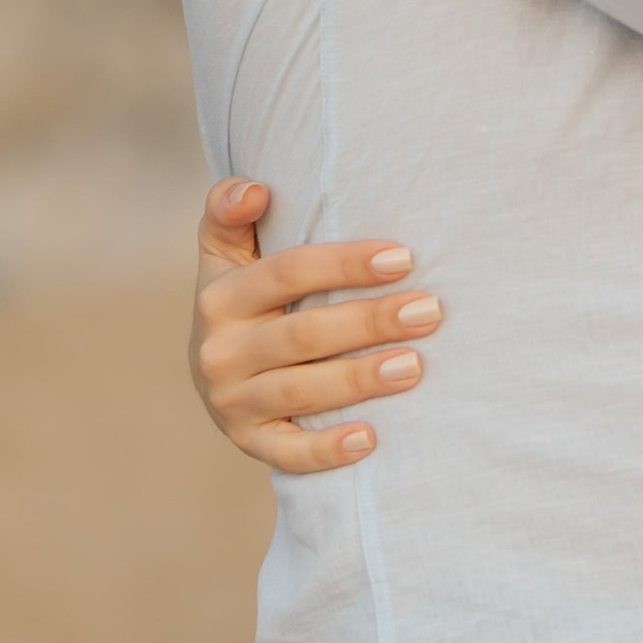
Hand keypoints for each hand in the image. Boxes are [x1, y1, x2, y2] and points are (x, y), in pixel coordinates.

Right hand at [188, 176, 438, 473]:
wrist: (213, 371)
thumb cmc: (243, 297)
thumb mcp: (225, 252)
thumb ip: (228, 210)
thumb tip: (255, 188)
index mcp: (219, 297)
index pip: (287, 274)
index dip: (345, 264)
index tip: (404, 258)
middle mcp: (220, 352)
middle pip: (303, 334)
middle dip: (370, 322)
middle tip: (430, 311)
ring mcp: (232, 403)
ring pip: (301, 392)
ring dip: (360, 379)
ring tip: (414, 366)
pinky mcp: (249, 444)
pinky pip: (288, 454)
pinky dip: (327, 450)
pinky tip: (371, 438)